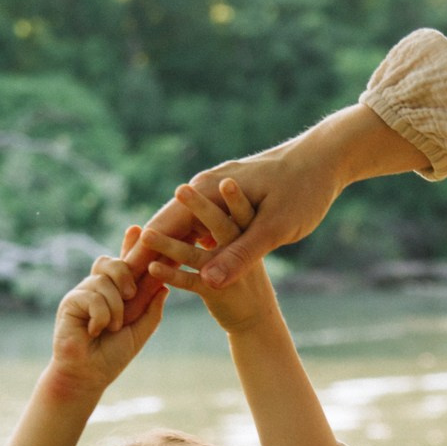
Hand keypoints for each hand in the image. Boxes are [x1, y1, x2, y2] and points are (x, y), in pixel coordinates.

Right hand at [51, 225, 167, 390]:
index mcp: (116, 293)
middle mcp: (98, 289)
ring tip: (111, 328)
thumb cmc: (112, 357)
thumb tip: (165, 284)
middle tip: (130, 295)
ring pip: (104, 281)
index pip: (124, 263)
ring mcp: (83, 293)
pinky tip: (96, 331)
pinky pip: (92, 295)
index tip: (138, 229)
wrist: (88, 376)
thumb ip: (152, 308)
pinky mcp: (70, 301)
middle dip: (125, 274)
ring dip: (115, 307)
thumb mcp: (140, 331)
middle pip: (111, 262)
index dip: (130, 245)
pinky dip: (101, 315)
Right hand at [129, 105, 429, 289]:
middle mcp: (205, 188)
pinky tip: (174, 263)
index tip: (122, 280)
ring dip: (160, 250)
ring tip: (138, 280)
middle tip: (120, 287)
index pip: (162, 225)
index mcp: (209, 190)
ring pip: (179, 227)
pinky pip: (197, 226)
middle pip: (163, 226)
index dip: (141, 253)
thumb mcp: (275, 227)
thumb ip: (240, 254)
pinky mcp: (228, 201)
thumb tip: (209, 280)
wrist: (326, 158)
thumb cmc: (304, 188)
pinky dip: (183, 244)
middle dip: (142, 254)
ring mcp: (215, 193)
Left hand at [139, 179, 272, 332]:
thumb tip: (206, 205)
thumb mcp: (244, 248)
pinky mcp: (216, 294)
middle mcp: (242, 253)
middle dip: (200, 207)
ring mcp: (229, 274)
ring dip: (169, 245)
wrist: (258, 320)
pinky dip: (172, 275)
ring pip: (196, 256)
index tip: (225, 179)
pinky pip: (191, 282)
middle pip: (220, 226)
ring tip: (146, 235)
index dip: (234, 197)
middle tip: (181, 189)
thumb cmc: (246, 277)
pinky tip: (153, 268)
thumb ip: (227, 228)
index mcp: (249, 237)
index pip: (242, 212)